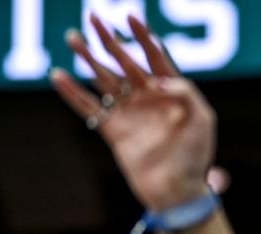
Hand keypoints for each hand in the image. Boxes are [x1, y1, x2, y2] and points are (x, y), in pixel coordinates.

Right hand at [51, 14, 214, 211]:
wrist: (177, 189)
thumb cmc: (195, 156)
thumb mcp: (202, 120)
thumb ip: (185, 92)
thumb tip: (159, 78)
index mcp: (171, 92)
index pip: (155, 56)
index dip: (143, 36)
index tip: (130, 17)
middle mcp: (147, 99)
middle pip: (125, 61)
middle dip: (109, 39)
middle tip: (92, 16)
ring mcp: (129, 113)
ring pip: (104, 79)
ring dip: (88, 58)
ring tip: (73, 37)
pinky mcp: (113, 130)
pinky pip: (89, 108)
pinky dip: (72, 93)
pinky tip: (58, 76)